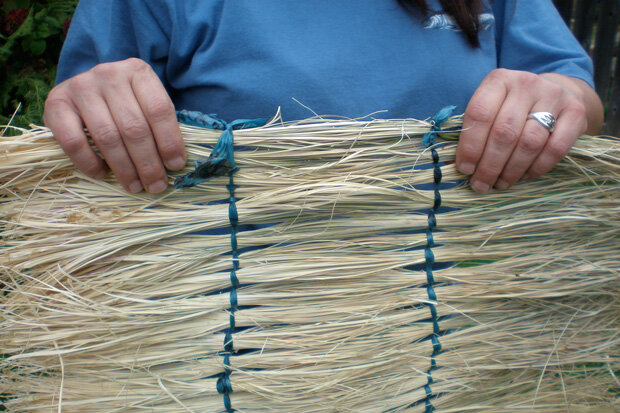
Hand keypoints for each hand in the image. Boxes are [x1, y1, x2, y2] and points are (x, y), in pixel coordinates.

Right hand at [44, 58, 185, 192]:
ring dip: (124, 168)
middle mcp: (108, 74)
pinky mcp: (56, 103)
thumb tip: (174, 164)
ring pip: (107, 137)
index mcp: (137, 71)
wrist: (83, 89)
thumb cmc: (124, 102)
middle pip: (134, 127)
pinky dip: (90, 163)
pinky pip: (74, 142)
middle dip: (149, 163)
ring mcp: (80, 87)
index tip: (176, 166)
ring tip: (135, 186)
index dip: (169, 141)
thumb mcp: (145, 102)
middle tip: (156, 185)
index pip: (159, 109)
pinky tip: (103, 173)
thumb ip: (158, 125)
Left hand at [456, 69, 601, 192]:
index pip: (479, 114)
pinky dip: (537, 168)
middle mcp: (526, 83)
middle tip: (480, 185)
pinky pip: (555, 148)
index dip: (469, 146)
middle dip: (489, 165)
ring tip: (500, 184)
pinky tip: (525, 176)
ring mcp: (553, 96)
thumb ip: (474, 129)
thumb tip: (455, 165)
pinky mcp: (575, 113)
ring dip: (511, 170)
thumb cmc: (512, 107)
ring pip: (529, 143)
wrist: (558, 93)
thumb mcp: (491, 107)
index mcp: (499, 80)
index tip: (464, 169)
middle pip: (504, 132)